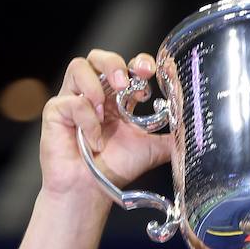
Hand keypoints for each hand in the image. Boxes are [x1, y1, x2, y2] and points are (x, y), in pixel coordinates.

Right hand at [39, 49, 173, 200]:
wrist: (90, 191)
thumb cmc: (113, 169)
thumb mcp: (150, 150)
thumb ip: (170, 138)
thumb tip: (193, 131)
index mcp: (116, 99)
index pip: (125, 68)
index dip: (137, 63)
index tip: (150, 71)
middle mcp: (94, 94)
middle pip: (98, 58)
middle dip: (113, 64)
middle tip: (125, 83)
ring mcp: (73, 100)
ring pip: (78, 67)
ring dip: (95, 86)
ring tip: (105, 111)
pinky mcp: (56, 111)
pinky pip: (72, 102)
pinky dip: (87, 120)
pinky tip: (93, 140)